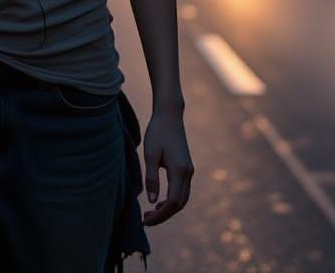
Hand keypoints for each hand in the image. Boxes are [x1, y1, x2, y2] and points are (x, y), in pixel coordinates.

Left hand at [142, 110, 193, 225]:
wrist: (170, 115)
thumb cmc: (157, 132)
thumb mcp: (150, 154)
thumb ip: (152, 178)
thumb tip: (152, 202)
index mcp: (179, 171)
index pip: (172, 202)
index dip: (160, 215)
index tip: (145, 220)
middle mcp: (188, 173)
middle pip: (179, 204)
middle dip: (164, 215)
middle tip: (146, 219)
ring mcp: (189, 170)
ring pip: (182, 198)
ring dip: (169, 209)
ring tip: (151, 213)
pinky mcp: (186, 167)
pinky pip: (182, 190)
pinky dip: (173, 200)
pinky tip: (160, 201)